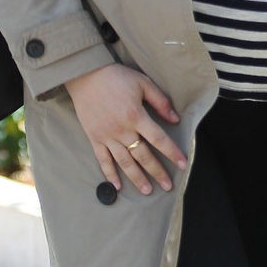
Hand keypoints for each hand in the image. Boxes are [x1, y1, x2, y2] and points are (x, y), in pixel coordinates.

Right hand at [65, 63, 185, 193]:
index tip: (182, 164)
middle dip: (157, 172)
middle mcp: (122, 130)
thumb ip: (160, 101)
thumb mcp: (143, 83)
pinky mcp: (94, 138)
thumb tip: (175, 119)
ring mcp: (107, 136)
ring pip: (124, 162)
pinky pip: (103, 159)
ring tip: (147, 191)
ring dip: (137, 178)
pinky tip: (117, 186)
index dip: (172, 152)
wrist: (85, 75)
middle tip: (167, 186)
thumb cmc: (116, 77)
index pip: (158, 139)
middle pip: (143, 156)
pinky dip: (109, 173)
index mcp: (136, 116)